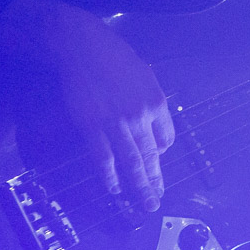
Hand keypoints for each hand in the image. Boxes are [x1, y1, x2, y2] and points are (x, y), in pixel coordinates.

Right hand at [0, 0, 175, 211]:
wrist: (83, 45)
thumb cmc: (113, 56)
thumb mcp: (143, 74)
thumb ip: (149, 100)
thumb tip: (151, 122)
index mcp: (156, 101)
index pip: (166, 138)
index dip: (161, 154)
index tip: (156, 163)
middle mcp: (141, 115)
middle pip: (151, 156)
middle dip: (154, 181)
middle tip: (156, 201)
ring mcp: (117, 122)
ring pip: (131, 162)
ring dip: (137, 186)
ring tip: (142, 204)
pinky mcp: (92, 125)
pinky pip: (104, 158)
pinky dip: (109, 176)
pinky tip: (113, 188)